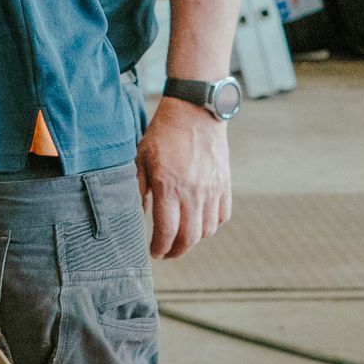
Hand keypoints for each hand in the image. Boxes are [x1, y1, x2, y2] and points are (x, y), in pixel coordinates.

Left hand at [137, 97, 232, 259]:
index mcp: (169, 186)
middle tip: (167, 252)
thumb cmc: (163, 133)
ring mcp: (212, 189)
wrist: (195, 110)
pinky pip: (222, 215)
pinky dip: (212, 224)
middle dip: (176, 252)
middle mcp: (193, 192)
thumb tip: (140, 213)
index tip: (153, 252)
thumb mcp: (141, 157)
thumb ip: (139, 187)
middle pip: (189, 238)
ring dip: (193, 240)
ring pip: (207, 230)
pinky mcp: (224, 183)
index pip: (167, 231)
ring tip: (181, 238)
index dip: (160, 248)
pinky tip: (200, 221)